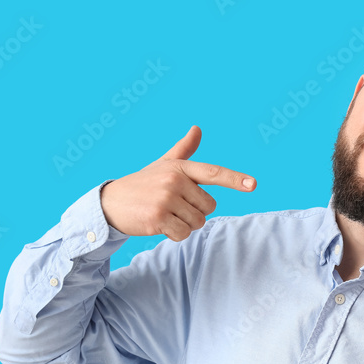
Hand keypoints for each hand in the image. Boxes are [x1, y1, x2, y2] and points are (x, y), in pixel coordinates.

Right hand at [100, 125, 255, 240]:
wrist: (111, 203)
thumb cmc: (143, 184)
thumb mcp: (163, 165)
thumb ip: (183, 150)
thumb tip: (197, 129)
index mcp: (180, 167)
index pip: (213, 173)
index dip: (235, 179)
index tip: (253, 184)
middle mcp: (174, 180)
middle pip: (209, 207)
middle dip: (195, 212)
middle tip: (173, 206)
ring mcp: (166, 199)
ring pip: (197, 222)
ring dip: (184, 224)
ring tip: (165, 214)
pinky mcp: (158, 217)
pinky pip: (183, 234)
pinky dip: (174, 234)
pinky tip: (159, 225)